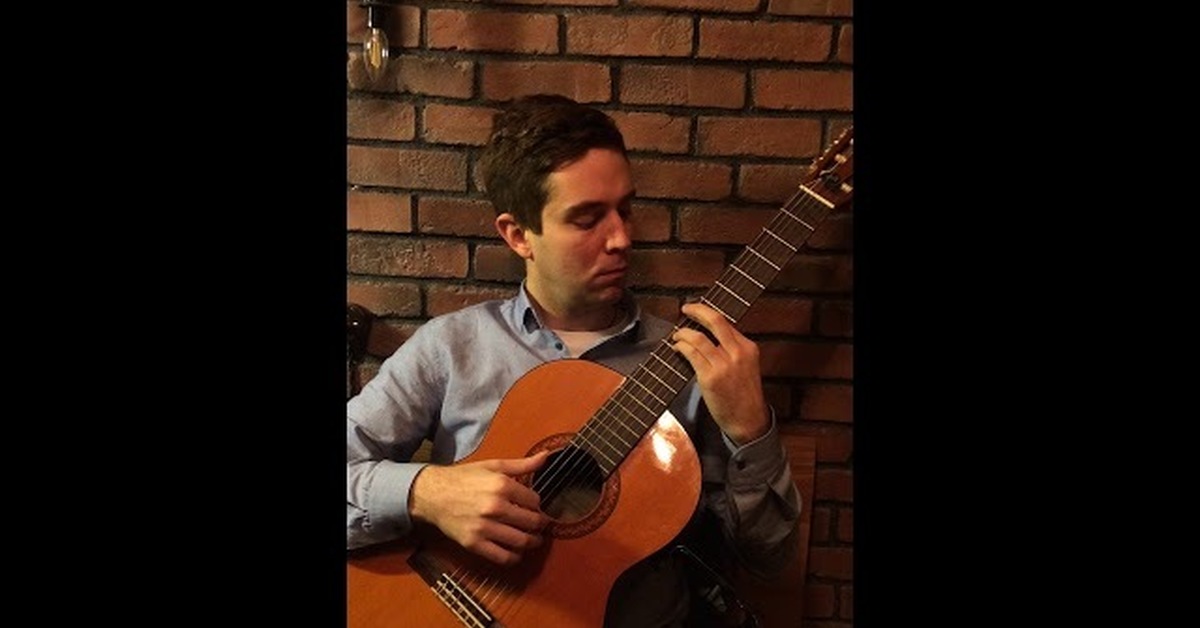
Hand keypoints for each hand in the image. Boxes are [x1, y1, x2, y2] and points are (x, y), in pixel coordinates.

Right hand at [409, 451, 551, 564]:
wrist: (432, 494)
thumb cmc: (463, 478)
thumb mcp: (493, 465)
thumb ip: (522, 464)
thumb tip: (546, 456)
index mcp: (502, 485)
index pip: (535, 500)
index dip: (537, 503)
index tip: (533, 506)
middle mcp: (495, 507)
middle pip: (532, 522)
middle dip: (540, 524)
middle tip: (539, 524)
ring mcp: (485, 528)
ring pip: (522, 541)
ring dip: (533, 542)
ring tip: (533, 539)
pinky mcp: (474, 544)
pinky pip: (503, 557)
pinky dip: (515, 557)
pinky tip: (517, 552)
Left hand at [671, 302, 769, 445]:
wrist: (747, 420)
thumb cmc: (743, 395)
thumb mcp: (746, 366)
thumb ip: (732, 350)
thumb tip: (707, 336)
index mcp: (748, 348)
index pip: (725, 323)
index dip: (708, 313)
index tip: (697, 310)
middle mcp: (737, 353)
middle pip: (715, 320)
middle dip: (697, 309)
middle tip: (686, 308)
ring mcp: (723, 365)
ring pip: (697, 337)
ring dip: (682, 333)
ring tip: (677, 335)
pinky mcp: (709, 377)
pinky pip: (690, 354)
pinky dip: (680, 347)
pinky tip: (677, 348)